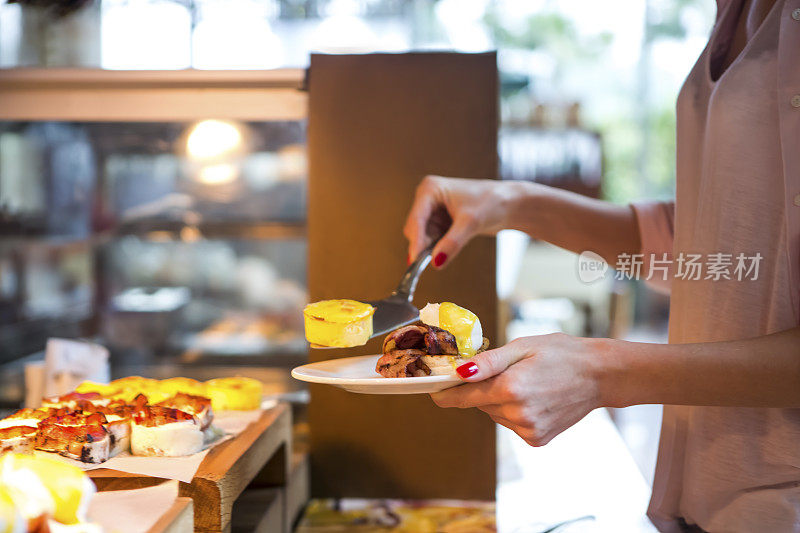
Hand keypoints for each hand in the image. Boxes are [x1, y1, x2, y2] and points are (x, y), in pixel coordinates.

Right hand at [403, 176, 520, 267]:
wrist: (510, 204)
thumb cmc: (493, 202)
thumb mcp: (471, 223)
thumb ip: (452, 243)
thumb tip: (436, 262)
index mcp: (431, 188)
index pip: (416, 218)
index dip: (416, 240)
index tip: (415, 260)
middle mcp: (428, 197)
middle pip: (415, 228)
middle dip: (424, 244)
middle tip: (434, 260)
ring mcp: (434, 209)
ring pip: (422, 236)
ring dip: (432, 246)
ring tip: (452, 246)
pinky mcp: (441, 220)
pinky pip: (432, 239)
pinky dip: (438, 246)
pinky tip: (451, 246)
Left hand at [430, 333, 611, 446]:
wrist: (599, 375)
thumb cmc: (561, 354)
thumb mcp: (522, 346)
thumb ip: (488, 362)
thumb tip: (459, 371)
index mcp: (511, 388)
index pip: (463, 397)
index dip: (445, 393)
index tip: (432, 391)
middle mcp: (518, 414)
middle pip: (479, 404)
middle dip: (484, 388)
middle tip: (507, 371)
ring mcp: (528, 429)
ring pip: (495, 414)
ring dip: (500, 400)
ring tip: (527, 382)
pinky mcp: (536, 439)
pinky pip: (511, 423)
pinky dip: (515, 411)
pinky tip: (535, 398)